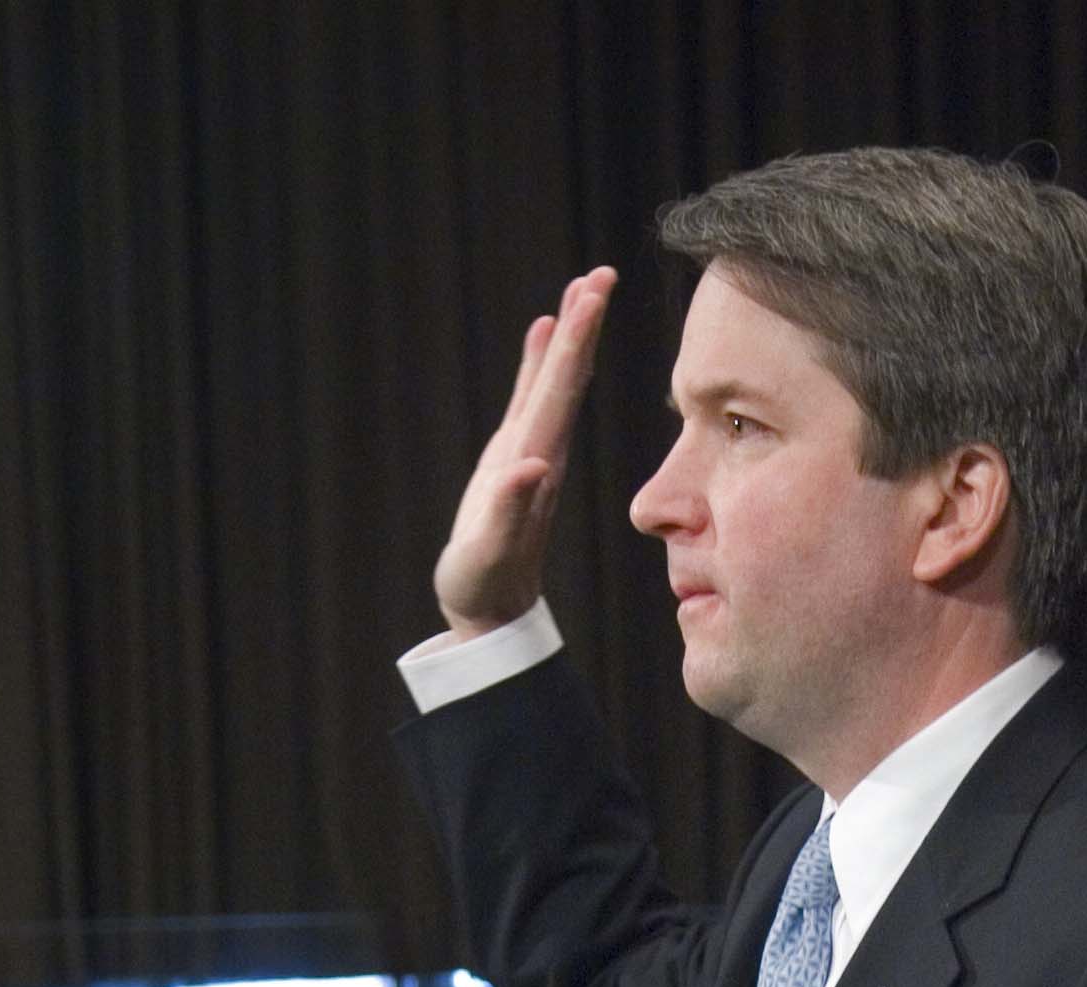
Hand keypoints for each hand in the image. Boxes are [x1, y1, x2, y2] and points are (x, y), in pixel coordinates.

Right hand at [435, 268, 616, 636]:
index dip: (577, 339)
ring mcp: (531, 451)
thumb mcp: (489, 553)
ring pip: (555, 381)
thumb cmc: (483, 587)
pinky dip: (540, 361)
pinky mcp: (513, 457)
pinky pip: (531, 397)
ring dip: (569, 335)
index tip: (594, 294)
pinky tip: (545, 331)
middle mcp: (543, 450)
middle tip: (602, 274)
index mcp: (539, 461)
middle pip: (567, 375)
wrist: (492, 613)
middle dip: (583, 324)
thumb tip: (530, 465)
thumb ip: (507, 510)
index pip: (563, 389)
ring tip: (582, 288)